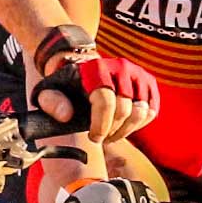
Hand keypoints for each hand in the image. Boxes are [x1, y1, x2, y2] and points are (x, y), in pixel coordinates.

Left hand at [31, 24, 157, 144]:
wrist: (82, 63)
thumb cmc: (66, 83)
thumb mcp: (49, 91)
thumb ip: (51, 102)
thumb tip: (66, 115)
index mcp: (95, 69)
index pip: (106, 101)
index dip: (101, 125)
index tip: (94, 138)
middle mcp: (120, 67)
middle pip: (125, 110)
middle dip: (113, 131)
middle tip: (102, 139)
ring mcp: (137, 73)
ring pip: (141, 112)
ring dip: (127, 130)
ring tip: (113, 134)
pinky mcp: (148, 81)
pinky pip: (152, 110)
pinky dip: (141, 123)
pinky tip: (126, 126)